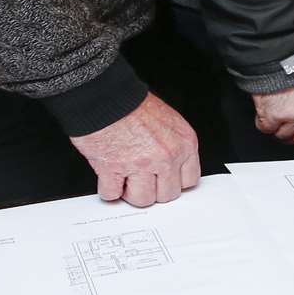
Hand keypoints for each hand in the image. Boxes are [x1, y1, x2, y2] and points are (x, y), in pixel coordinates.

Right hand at [69, 93, 200, 206]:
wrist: (104, 96)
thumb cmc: (131, 104)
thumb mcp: (168, 121)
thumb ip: (174, 146)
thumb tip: (171, 170)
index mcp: (183, 143)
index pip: (189, 180)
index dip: (173, 182)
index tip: (163, 180)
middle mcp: (166, 156)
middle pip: (167, 195)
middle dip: (152, 189)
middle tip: (141, 178)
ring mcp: (141, 165)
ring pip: (142, 199)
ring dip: (130, 192)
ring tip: (125, 178)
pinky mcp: (114, 170)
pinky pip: (112, 194)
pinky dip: (108, 188)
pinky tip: (108, 176)